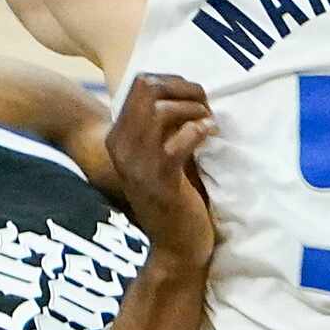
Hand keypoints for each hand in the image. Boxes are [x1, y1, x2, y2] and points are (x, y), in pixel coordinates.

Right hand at [106, 74, 216, 272]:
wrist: (177, 247)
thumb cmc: (176, 198)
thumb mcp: (162, 155)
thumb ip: (165, 126)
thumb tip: (187, 90)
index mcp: (118, 138)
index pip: (140, 84)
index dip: (174, 82)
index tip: (196, 98)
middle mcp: (121, 147)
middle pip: (148, 88)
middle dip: (184, 90)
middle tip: (205, 107)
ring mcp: (138, 163)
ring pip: (162, 110)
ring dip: (194, 109)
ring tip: (209, 122)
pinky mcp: (160, 179)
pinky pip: (180, 139)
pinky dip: (199, 130)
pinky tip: (210, 135)